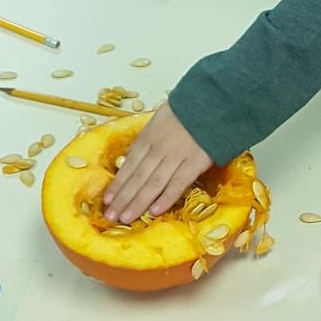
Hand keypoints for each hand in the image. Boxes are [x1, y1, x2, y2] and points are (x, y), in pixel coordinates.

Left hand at [102, 102, 213, 223]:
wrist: (213, 101)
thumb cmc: (187, 110)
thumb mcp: (159, 119)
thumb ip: (146, 139)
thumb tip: (130, 157)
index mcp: (148, 137)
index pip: (129, 166)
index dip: (117, 184)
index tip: (107, 201)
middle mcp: (158, 149)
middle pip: (137, 177)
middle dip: (122, 198)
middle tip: (111, 216)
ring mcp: (177, 156)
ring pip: (153, 183)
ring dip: (138, 202)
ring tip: (125, 219)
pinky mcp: (196, 162)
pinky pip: (178, 183)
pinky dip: (166, 198)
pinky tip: (154, 212)